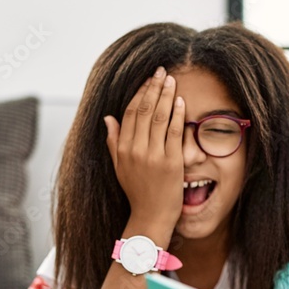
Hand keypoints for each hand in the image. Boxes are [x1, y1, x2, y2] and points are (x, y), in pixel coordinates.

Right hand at [104, 67, 184, 240]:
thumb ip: (113, 141)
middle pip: (144, 110)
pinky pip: (174, 132)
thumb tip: (108, 118)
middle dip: (153, 88)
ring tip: (171, 80)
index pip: (129, 113)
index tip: (148, 80)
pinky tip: (180, 101)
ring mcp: (154, 156)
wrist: (151, 217)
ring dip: (166, 95)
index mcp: (122, 149)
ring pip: (159, 117)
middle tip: (161, 72)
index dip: (139, 93)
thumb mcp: (119, 167)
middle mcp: (136, 150)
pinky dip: (177, 114)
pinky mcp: (171, 162)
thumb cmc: (137, 193)